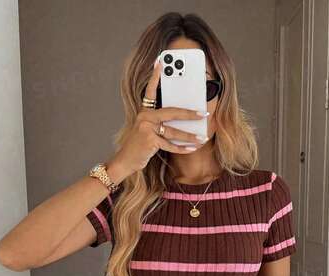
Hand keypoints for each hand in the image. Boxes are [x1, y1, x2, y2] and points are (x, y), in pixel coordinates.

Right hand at [111, 58, 208, 175]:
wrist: (125, 160)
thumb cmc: (139, 146)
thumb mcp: (147, 131)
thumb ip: (160, 124)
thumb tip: (183, 122)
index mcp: (145, 111)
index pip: (150, 91)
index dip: (155, 76)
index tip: (160, 62)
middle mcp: (145, 117)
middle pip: (171, 112)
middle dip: (189, 113)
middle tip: (203, 113)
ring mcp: (146, 128)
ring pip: (173, 131)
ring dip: (189, 137)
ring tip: (202, 138)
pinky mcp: (149, 141)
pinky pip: (169, 144)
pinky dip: (181, 148)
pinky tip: (191, 149)